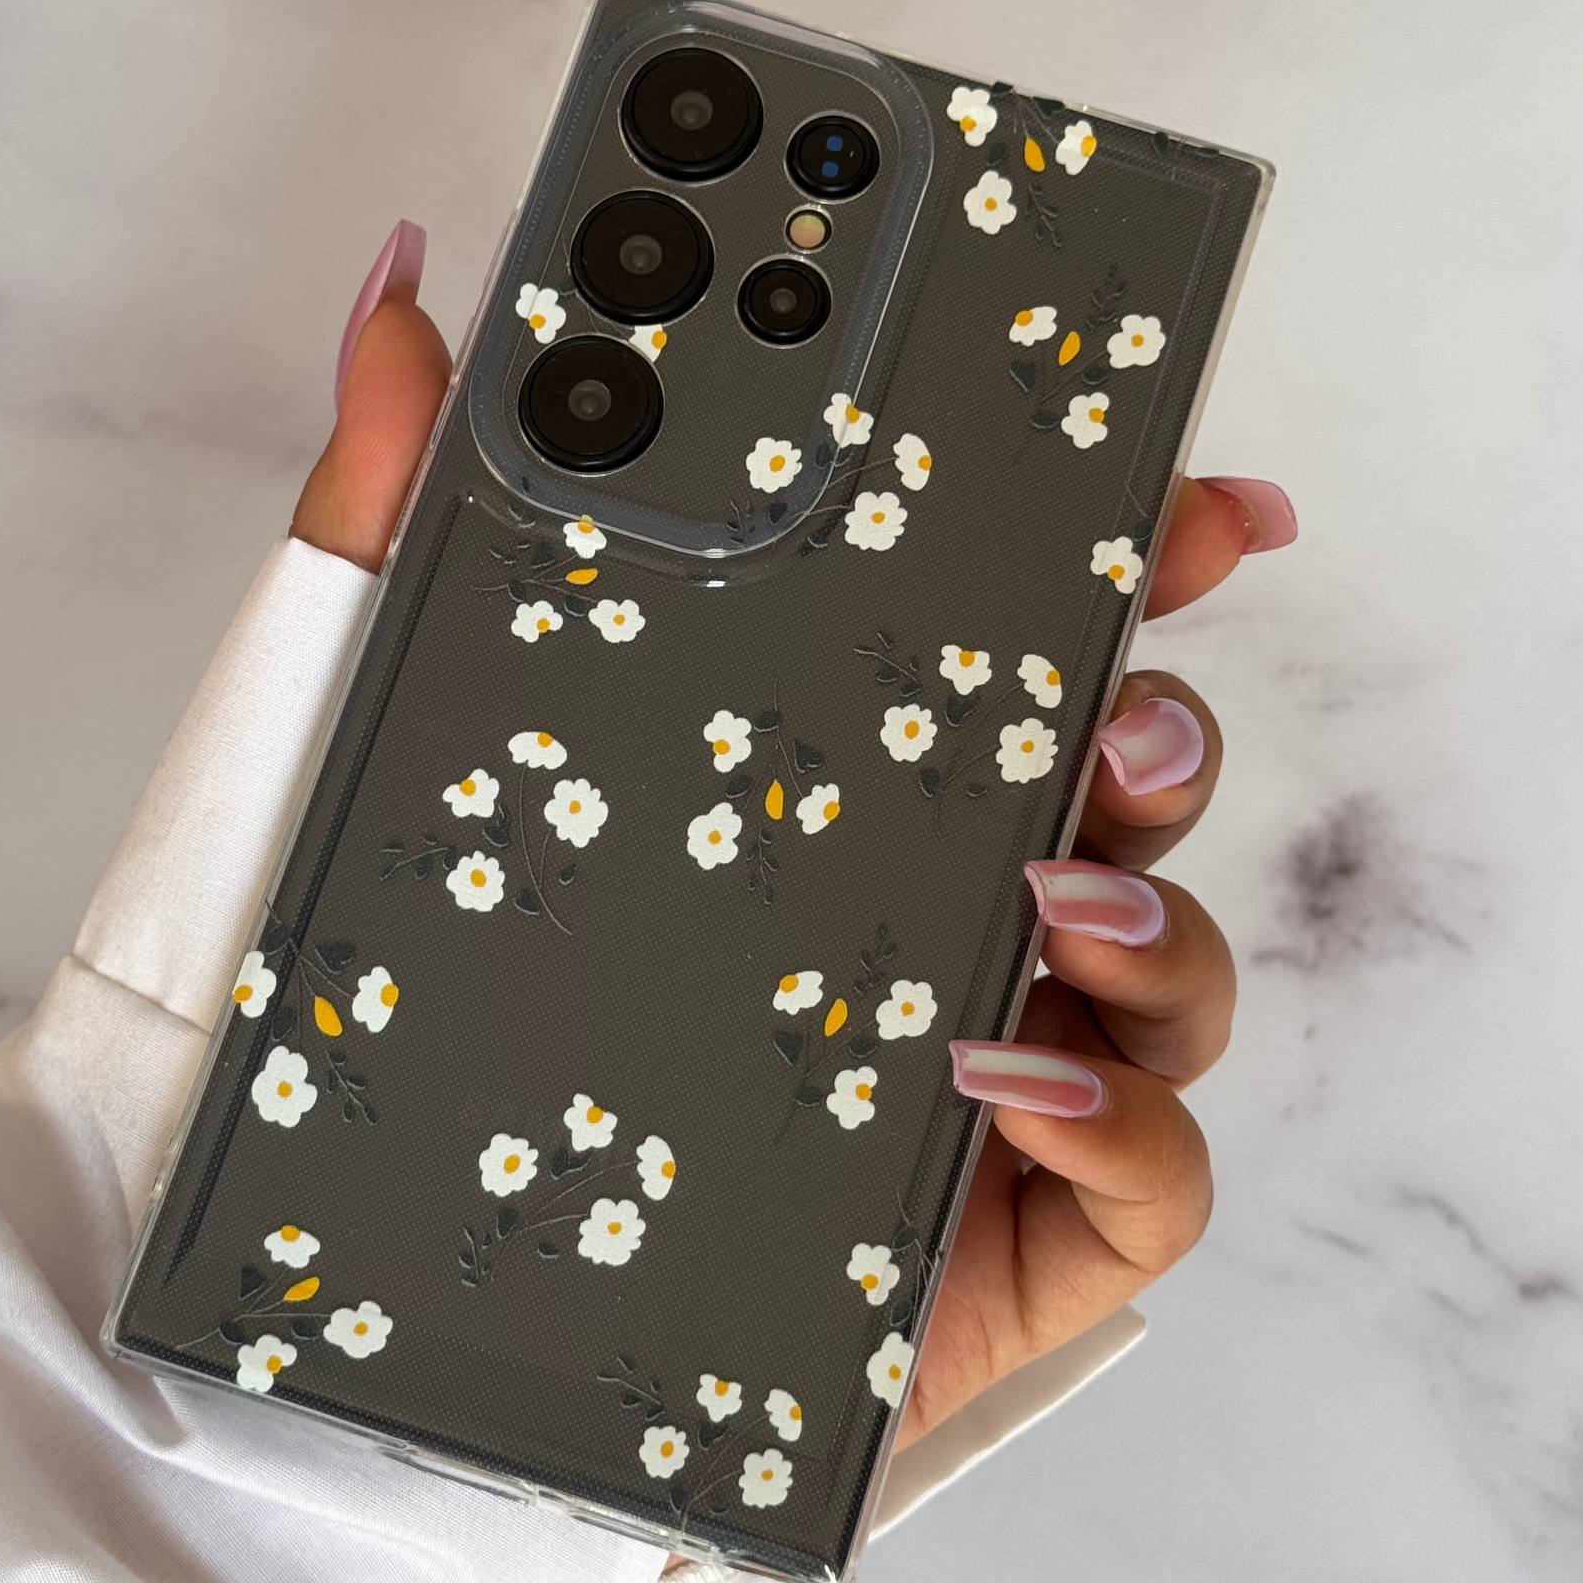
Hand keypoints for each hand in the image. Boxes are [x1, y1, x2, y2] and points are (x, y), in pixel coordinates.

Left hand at [294, 225, 1296, 1451]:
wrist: (390, 1294)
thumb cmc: (419, 1004)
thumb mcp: (385, 726)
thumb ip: (403, 506)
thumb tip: (403, 288)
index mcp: (853, 785)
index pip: (1033, 651)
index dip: (1138, 566)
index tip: (1198, 500)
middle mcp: (946, 914)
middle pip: (1132, 794)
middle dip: (1166, 728)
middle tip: (1112, 712)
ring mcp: (999, 1075)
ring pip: (1175, 970)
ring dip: (1159, 915)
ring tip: (1057, 894)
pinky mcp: (1015, 1239)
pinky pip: (1155, 1177)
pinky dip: (1121, 1120)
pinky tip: (1005, 1080)